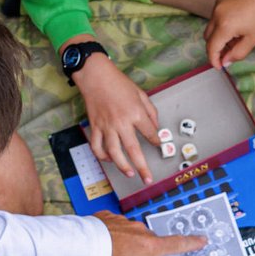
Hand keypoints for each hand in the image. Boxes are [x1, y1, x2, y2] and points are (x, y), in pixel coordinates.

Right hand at [76, 54, 159, 182]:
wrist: (96, 76)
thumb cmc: (119, 83)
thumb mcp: (141, 94)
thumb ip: (150, 112)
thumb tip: (155, 128)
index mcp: (136, 113)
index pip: (150, 133)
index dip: (156, 141)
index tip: (159, 145)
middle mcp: (122, 123)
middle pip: (133, 150)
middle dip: (142, 167)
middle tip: (147, 179)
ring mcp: (107, 126)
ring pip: (114, 152)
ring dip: (122, 166)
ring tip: (129, 173)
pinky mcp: (95, 127)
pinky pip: (97, 146)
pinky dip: (102, 156)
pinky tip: (109, 160)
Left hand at [94, 211, 203, 255]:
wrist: (76, 248)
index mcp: (149, 247)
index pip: (176, 245)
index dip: (191, 243)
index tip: (202, 239)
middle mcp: (139, 231)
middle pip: (151, 241)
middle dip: (146, 251)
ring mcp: (122, 222)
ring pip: (132, 233)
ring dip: (128, 243)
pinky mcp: (106, 218)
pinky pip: (116, 227)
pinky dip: (114, 235)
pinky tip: (104, 245)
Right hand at [204, 0, 254, 67]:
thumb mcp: (253, 39)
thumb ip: (237, 53)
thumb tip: (226, 61)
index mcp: (225, 26)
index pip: (211, 48)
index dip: (213, 59)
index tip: (219, 66)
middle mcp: (217, 14)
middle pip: (208, 37)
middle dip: (216, 48)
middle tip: (230, 53)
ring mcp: (218, 4)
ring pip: (212, 26)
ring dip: (220, 35)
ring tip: (238, 36)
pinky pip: (216, 15)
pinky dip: (222, 23)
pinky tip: (239, 23)